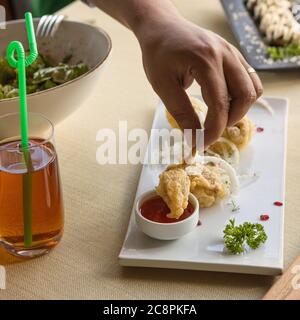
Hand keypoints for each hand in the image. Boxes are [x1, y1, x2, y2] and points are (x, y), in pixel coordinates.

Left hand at [135, 16, 262, 147]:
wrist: (162, 28)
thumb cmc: (158, 55)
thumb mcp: (163, 86)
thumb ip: (182, 113)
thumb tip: (194, 140)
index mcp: (206, 61)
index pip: (219, 104)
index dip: (212, 131)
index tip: (200, 145)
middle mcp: (226, 54)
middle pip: (245, 96)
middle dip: (229, 121)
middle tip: (210, 130)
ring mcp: (233, 52)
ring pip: (253, 88)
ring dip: (239, 109)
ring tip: (218, 116)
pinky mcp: (234, 54)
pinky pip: (249, 79)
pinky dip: (241, 96)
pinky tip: (224, 101)